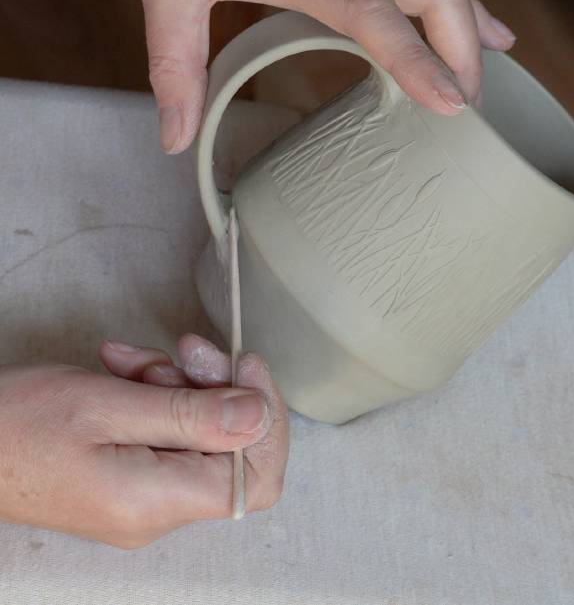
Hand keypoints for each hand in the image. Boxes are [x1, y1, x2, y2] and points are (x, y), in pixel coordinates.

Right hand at [0, 335, 287, 547]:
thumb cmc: (16, 426)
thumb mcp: (106, 406)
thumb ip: (189, 415)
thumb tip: (259, 417)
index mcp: (157, 501)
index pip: (256, 477)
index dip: (265, 418)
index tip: (246, 366)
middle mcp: (157, 508)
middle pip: (227, 445)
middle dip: (214, 385)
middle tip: (188, 349)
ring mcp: (142, 493)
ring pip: (194, 428)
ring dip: (176, 382)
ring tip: (134, 361)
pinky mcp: (128, 474)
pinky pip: (164, 428)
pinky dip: (152, 390)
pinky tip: (122, 367)